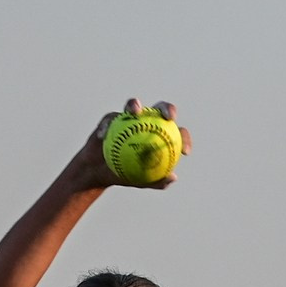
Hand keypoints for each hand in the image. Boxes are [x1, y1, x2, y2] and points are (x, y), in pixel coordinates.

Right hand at [66, 99, 189, 191]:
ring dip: (134, 105)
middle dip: (167, 108)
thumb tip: (173, 177)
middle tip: (170, 118)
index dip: (184, 138)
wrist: (101, 172)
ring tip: (135, 112)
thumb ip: (158, 181)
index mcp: (159, 134)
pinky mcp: (111, 118)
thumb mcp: (142, 182)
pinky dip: (107, 126)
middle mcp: (145, 121)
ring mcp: (128, 117)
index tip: (184, 151)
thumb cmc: (125, 175)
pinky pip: (110, 119)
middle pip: (160, 109)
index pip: (176, 133)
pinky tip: (104, 134)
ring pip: (133, 105)